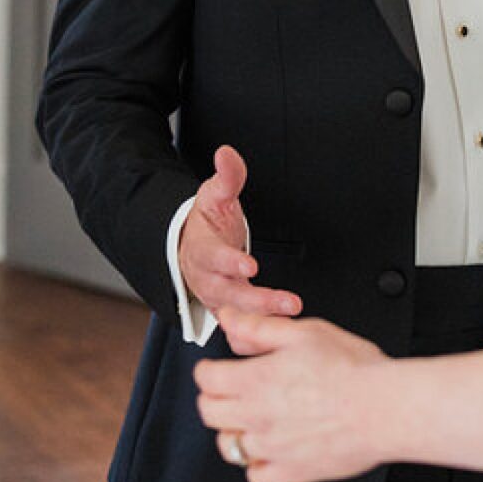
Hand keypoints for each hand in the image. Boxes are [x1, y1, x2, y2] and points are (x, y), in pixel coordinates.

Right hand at [177, 145, 302, 322]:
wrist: (190, 245)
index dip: (230, 262)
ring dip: (264, 315)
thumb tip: (227, 153)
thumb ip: (226, 177)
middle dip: (257, 300)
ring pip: (237, 312)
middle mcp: (205, 278)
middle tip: (288, 301)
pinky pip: (242, 322)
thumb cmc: (204, 221)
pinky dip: (260, 327)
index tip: (251, 266)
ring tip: (293, 311)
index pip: (213, 257)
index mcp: (200, 249)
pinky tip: (284, 327)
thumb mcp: (213, 194)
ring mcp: (215, 296)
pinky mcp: (227, 309)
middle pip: (227, 293)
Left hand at [195, 311, 389, 481]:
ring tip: (252, 421)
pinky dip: (257, 466)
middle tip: (231, 392)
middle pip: (210, 412)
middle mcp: (256, 416)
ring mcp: (271, 448)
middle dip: (214, 398)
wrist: (385, 408)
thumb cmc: (354, 370)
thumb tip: (230, 321)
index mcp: (255, 380)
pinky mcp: (291, 472)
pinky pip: (256, 477)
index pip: (206, 378)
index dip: (210, 369)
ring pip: (228, 446)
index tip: (218, 368)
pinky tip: (271, 451)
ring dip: (233, 432)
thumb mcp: (305, 332)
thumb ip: (260, 328)